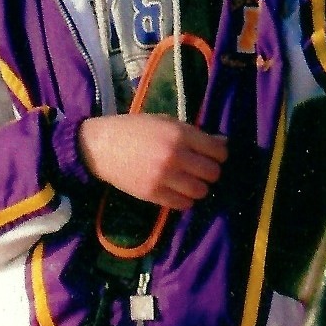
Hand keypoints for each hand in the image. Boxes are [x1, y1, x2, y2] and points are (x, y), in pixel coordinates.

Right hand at [77, 116, 227, 209]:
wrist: (102, 147)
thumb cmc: (134, 130)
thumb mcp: (164, 121)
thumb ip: (193, 133)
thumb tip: (223, 144)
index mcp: (179, 134)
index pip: (218, 151)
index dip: (219, 154)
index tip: (213, 155)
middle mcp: (175, 156)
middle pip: (213, 173)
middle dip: (210, 171)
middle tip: (200, 169)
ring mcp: (164, 177)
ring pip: (201, 191)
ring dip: (198, 187)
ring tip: (189, 181)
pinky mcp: (154, 195)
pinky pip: (183, 204)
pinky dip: (184, 199)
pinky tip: (177, 190)